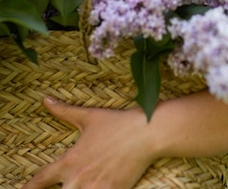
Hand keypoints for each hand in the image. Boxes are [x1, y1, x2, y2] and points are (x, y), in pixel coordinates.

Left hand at [21, 96, 154, 188]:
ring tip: (82, 187)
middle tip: (65, 185)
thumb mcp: (89, 116)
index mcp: (70, 161)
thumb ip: (64, 111)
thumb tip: (45, 99)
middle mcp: (78, 178)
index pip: (41, 179)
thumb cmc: (117, 123)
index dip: (29, 187)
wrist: (146, 133)